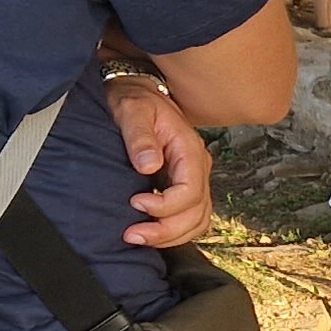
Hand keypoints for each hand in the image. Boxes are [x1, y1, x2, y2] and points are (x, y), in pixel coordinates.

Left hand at [105, 76, 214, 247]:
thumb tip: (149, 166)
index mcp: (189, 149)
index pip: (190, 191)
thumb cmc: (134, 100)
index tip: (135, 203)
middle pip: (197, 213)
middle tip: (133, 235)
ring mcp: (193, 178)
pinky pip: (190, 218)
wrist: (137, 92)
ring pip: (197, 221)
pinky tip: (151, 234)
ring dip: (171, 236)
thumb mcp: (133, 111)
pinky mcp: (183, 186)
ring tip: (140, 239)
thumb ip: (140, 137)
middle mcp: (197, 166)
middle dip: (166, 230)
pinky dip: (174, 232)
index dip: (165, 206)